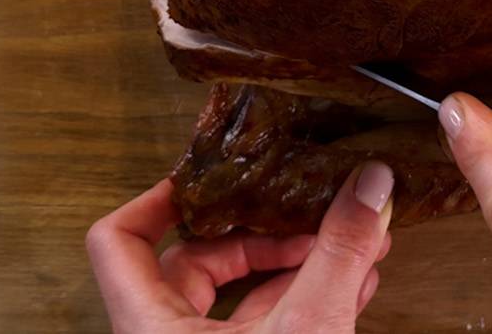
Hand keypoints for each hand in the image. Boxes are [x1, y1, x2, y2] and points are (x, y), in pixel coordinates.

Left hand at [86, 163, 395, 332]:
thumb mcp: (308, 329)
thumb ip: (339, 254)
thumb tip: (370, 185)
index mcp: (154, 329)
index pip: (120, 242)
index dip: (156, 198)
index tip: (207, 172)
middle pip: (201, 259)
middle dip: (267, 231)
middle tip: (312, 212)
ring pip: (246, 293)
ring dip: (302, 259)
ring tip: (353, 238)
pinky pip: (276, 320)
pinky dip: (314, 292)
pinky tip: (359, 278)